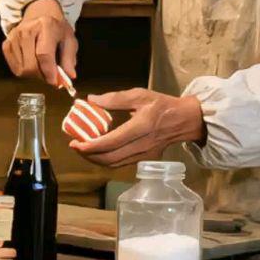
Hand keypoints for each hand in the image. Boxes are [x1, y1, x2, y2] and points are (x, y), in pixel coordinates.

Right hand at [2, 0, 77, 86]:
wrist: (39, 15)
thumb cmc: (56, 30)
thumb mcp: (69, 40)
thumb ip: (69, 59)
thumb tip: (69, 77)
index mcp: (45, 26)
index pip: (44, 54)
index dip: (49, 71)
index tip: (55, 82)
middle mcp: (26, 30)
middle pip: (30, 65)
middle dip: (42, 75)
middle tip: (50, 74)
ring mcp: (13, 37)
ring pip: (22, 70)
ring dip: (34, 74)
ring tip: (41, 65)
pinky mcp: (6, 45)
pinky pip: (15, 69)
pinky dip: (24, 71)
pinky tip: (31, 62)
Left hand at [68, 89, 205, 167]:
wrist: (184, 120)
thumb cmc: (162, 105)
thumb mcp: (140, 95)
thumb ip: (115, 98)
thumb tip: (91, 99)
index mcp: (141, 127)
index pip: (111, 142)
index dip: (91, 146)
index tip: (76, 142)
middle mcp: (142, 145)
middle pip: (110, 158)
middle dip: (88, 155)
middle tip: (75, 146)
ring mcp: (144, 155)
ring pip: (114, 164)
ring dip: (96, 159)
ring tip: (83, 149)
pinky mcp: (144, 159)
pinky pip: (121, 163)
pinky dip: (106, 160)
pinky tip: (98, 151)